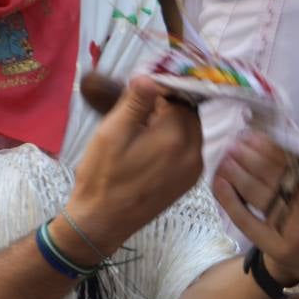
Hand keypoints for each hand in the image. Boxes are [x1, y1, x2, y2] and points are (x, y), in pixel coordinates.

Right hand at [63, 74, 203, 256]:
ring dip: (173, 121)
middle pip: (189, 114)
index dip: (161, 88)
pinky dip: (176, 139)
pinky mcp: (190, 181)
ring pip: (191, 131)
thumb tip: (151, 77)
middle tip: (141, 104)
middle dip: (168, 105)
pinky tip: (153, 142)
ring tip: (144, 123)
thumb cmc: (103, 175)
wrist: (104, 221)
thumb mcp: (113, 132)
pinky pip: (190, 149)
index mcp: (176, 138)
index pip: (180, 98)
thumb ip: (135, 102)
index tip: (142, 87)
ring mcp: (195, 169)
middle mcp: (194, 153)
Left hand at [211, 114, 298, 283]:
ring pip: (259, 193)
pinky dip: (229, 198)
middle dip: (256, 154)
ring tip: (229, 153)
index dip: (297, 144)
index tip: (267, 129)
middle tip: (240, 139)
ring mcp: (295, 230)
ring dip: (238, 170)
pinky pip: (245, 218)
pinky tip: (218, 179)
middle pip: (280, 174)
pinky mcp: (274, 246)